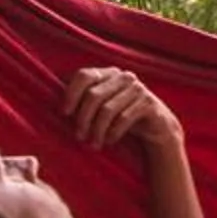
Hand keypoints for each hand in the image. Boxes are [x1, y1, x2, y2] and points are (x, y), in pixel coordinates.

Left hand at [59, 66, 182, 151]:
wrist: (157, 128)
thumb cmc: (122, 118)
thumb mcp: (103, 106)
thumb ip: (85, 100)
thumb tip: (59, 107)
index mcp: (108, 73)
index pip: (84, 75)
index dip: (71, 93)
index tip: (65, 113)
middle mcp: (123, 76)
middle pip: (93, 95)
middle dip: (83, 119)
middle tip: (79, 137)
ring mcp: (138, 88)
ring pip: (107, 109)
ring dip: (97, 130)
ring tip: (94, 144)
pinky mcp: (148, 103)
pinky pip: (124, 118)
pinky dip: (113, 133)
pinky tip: (109, 141)